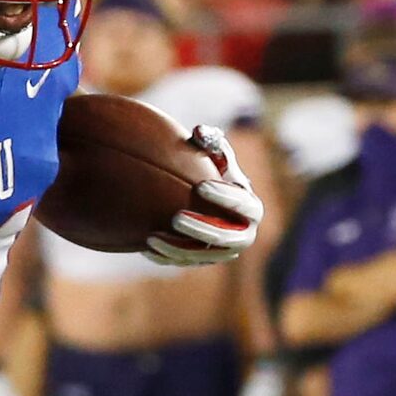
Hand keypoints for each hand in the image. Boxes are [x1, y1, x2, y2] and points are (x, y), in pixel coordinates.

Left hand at [147, 124, 263, 266]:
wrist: (202, 199)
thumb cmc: (211, 172)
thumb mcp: (214, 156)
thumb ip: (211, 142)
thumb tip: (199, 131)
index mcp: (251, 208)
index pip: (244, 205)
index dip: (224, 196)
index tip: (201, 186)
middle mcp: (242, 235)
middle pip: (224, 237)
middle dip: (201, 228)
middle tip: (176, 217)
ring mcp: (222, 252)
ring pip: (200, 256)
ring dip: (177, 248)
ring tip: (152, 237)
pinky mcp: (202, 261)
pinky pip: (183, 263)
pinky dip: (165, 257)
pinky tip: (144, 246)